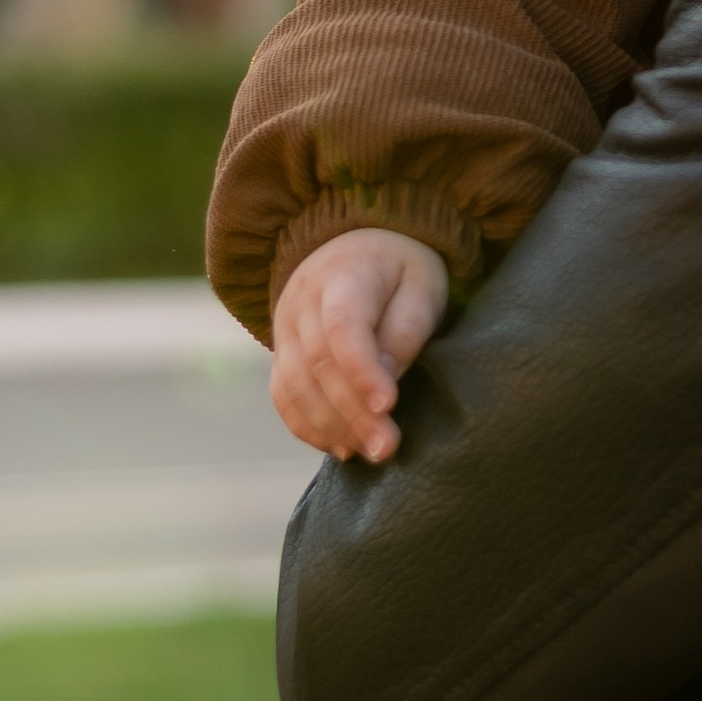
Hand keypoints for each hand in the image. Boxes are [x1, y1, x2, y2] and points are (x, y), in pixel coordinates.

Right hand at [270, 225, 450, 462]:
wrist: (355, 248)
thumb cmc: (400, 271)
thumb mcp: (420, 286)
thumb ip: (405, 331)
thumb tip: (385, 383)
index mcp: (342, 275)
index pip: (343, 327)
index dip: (362, 369)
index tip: (388, 404)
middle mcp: (302, 302)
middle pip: (318, 364)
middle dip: (352, 412)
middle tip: (387, 448)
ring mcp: (284, 328)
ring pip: (295, 386)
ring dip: (331, 426)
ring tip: (370, 452)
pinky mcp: (281, 353)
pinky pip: (283, 396)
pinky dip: (308, 427)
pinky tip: (341, 447)